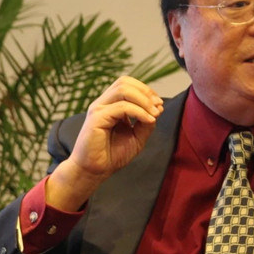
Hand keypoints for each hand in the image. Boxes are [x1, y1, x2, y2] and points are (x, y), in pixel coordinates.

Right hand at [46, 76, 163, 210]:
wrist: (94, 171)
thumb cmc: (112, 155)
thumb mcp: (136, 137)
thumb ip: (146, 123)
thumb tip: (157, 109)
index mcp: (110, 105)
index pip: (127, 84)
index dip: (145, 90)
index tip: (159, 105)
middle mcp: (103, 103)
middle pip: (124, 82)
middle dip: (146, 92)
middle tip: (158, 107)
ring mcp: (98, 109)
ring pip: (123, 90)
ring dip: (143, 100)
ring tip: (155, 114)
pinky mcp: (96, 118)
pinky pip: (121, 107)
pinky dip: (139, 112)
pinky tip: (148, 120)